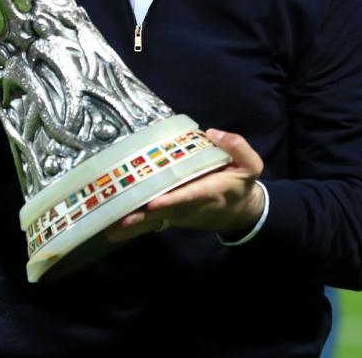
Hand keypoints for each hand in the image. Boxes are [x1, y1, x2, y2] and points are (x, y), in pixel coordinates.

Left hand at [106, 129, 264, 242]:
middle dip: (143, 217)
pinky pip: (151, 222)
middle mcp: (191, 207)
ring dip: (133, 225)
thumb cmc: (240, 184)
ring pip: (155, 221)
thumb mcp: (251, 165)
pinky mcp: (171, 217)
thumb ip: (238, 147)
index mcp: (210, 192)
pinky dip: (134, 226)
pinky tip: (112, 228)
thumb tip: (212, 134)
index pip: (189, 196)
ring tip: (109, 227)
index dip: (172, 200)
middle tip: (120, 220)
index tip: (154, 203)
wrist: (240, 212)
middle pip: (164, 213)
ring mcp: (179, 215)